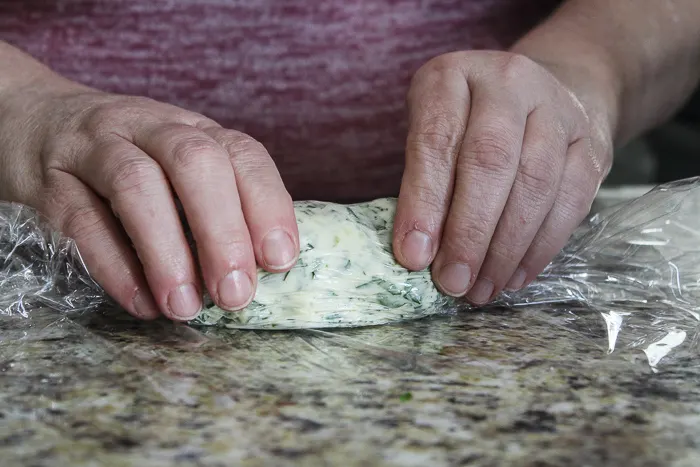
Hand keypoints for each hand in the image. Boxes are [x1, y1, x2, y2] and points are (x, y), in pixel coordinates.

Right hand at [0, 78, 298, 320]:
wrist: (35, 122)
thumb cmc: (129, 160)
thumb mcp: (178, 167)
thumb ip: (219, 205)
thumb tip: (262, 271)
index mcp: (194, 129)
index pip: (241, 154)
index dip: (267, 206)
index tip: (280, 260)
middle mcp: (150, 128)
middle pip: (194, 163)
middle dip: (222, 231)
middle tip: (235, 293)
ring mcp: (96, 148)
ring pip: (136, 185)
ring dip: (168, 253)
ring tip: (185, 306)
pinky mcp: (51, 181)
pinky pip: (83, 221)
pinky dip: (116, 267)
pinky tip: (141, 303)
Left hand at [393, 51, 612, 303]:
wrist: (539, 94)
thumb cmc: (466, 126)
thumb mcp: (432, 134)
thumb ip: (423, 183)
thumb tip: (418, 256)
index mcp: (451, 77)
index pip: (436, 140)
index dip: (423, 203)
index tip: (413, 257)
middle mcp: (507, 82)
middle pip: (490, 161)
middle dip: (469, 233)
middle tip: (453, 283)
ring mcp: (556, 108)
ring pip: (535, 184)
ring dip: (506, 249)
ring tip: (481, 290)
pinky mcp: (589, 141)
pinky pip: (571, 200)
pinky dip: (541, 247)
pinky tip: (515, 276)